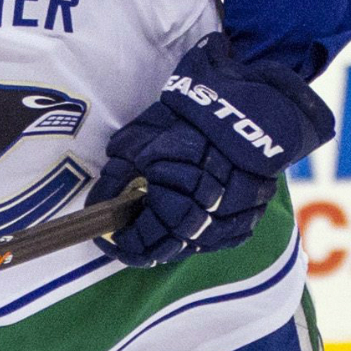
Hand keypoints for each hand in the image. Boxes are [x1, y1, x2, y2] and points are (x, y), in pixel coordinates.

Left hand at [87, 33, 334, 266]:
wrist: (235, 105)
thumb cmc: (179, 122)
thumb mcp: (135, 143)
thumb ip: (114, 179)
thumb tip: (98, 206)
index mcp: (174, 198)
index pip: (146, 239)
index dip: (127, 245)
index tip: (113, 242)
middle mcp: (206, 213)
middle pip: (173, 246)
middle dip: (148, 246)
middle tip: (131, 240)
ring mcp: (233, 214)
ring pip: (200, 244)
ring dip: (176, 242)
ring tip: (158, 232)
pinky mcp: (253, 209)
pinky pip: (227, 236)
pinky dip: (206, 237)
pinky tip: (190, 229)